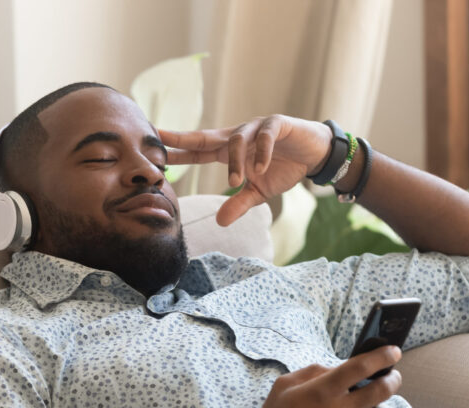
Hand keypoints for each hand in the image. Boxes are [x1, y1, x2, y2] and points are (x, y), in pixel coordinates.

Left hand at [159, 115, 331, 225]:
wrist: (315, 154)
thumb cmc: (284, 168)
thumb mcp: (259, 192)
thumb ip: (239, 203)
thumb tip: (219, 222)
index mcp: (229, 149)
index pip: (197, 149)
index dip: (177, 150)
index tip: (153, 153)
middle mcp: (239, 135)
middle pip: (205, 135)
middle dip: (182, 137)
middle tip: (161, 140)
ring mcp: (258, 127)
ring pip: (238, 139)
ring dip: (235, 162)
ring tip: (236, 182)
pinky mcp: (279, 124)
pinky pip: (266, 135)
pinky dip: (262, 152)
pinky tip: (261, 169)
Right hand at [222, 346, 402, 407]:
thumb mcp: (285, 385)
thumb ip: (315, 372)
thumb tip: (341, 368)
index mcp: (321, 391)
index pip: (361, 367)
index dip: (382, 356)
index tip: (393, 351)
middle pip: (382, 390)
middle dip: (393, 379)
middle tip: (392, 376)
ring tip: (367, 407)